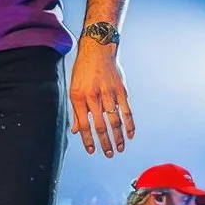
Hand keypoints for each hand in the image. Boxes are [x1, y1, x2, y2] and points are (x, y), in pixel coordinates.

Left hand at [68, 40, 133, 156]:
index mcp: (78, 97)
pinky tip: (129, 134)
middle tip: (108, 154)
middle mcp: (93, 96)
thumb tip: (76, 131)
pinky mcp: (120, 90)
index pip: (83, 124)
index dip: (88, 140)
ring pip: (114, 120)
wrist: (97, 50)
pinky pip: (126, 110)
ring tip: (119, 149)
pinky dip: (129, 124)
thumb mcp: (74, 89)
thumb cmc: (83, 71)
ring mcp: (108, 93)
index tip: (92, 151)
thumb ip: (77, 112)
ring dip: (118, 137)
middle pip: (100, 125)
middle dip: (104, 142)